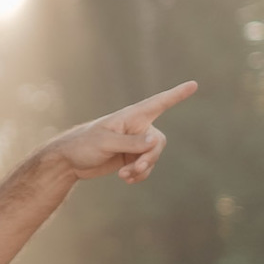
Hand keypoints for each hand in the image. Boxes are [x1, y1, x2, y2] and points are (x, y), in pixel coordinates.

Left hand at [50, 80, 196, 184]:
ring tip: (124, 175)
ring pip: (152, 157)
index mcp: (131, 116)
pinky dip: (139, 175)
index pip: (159, 103)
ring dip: (142, 169)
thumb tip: (155, 139)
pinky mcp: (131, 157)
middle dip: (150, 157)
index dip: (177, 94)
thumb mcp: (105, 142)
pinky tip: (126, 179)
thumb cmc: (83, 144)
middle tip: (135, 168)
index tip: (194, 84)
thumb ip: (131, 142)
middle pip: (158, 142)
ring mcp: (134, 143)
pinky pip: (145, 168)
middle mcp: (136, 128)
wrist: (69, 161)